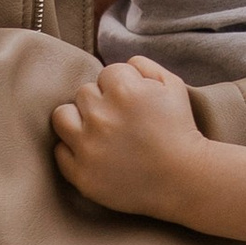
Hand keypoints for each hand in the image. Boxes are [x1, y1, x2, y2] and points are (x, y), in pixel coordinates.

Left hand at [52, 59, 207, 221]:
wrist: (185, 180)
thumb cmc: (181, 131)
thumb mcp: (174, 86)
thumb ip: (144, 66)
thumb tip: (124, 64)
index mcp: (124, 90)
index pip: (106, 73)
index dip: (122, 86)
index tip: (133, 103)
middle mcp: (101, 116)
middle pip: (84, 93)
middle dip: (100, 102)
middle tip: (120, 120)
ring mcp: (88, 147)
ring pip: (62, 116)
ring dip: (77, 120)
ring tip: (98, 131)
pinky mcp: (82, 174)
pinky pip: (60, 151)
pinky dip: (73, 150)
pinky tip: (93, 152)